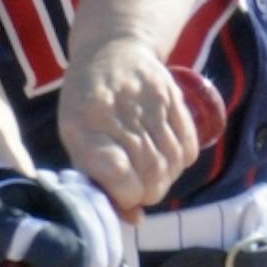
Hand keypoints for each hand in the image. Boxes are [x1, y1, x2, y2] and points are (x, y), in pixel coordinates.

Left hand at [56, 36, 202, 211]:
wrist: (111, 49)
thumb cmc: (87, 105)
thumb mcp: (78, 139)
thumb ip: (98, 180)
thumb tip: (134, 218)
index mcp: (83, 124)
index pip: (116, 172)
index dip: (125, 195)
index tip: (124, 198)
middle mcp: (117, 110)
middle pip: (149, 170)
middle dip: (148, 192)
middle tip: (141, 192)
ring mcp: (148, 101)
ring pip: (171, 162)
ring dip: (165, 180)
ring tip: (153, 178)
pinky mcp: (172, 96)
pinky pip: (188, 144)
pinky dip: (181, 162)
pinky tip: (168, 160)